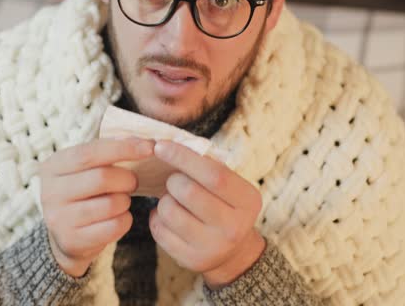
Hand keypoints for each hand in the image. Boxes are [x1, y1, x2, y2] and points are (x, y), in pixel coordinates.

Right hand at [38, 137, 153, 276]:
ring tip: (121, 200)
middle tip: (133, 182)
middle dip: (127, 178)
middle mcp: (51, 192)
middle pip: (102, 178)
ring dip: (126, 201)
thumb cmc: (84, 192)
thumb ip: (108, 152)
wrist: (66, 235)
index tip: (149, 147)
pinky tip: (119, 216)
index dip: (122, 148)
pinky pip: (114, 227)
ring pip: (111, 204)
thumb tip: (144, 142)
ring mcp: (59, 219)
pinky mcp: (72, 240)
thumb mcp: (86, 168)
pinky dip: (125, 220)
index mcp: (53, 166)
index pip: (89, 153)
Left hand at [149, 140, 265, 288]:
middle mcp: (233, 227)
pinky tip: (169, 217)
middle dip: (173, 180)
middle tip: (175, 181)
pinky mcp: (190, 260)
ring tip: (174, 201)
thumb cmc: (226, 205)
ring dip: (164, 200)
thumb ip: (208, 166)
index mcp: (247, 201)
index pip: (213, 174)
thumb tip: (169, 143)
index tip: (160, 146)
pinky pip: (159, 230)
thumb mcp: (230, 185)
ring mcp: (212, 247)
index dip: (183, 157)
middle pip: (187, 191)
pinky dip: (157, 218)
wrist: (233, 252)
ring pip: (169, 210)